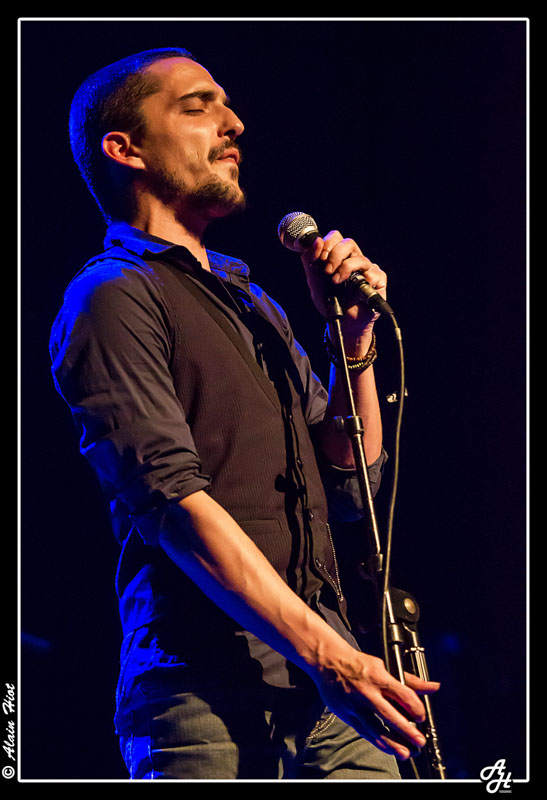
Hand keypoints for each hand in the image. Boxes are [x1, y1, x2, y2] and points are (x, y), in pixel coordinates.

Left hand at [300, 231, 387, 339]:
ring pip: (360, 258)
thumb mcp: (314, 281)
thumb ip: (310, 261)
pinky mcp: (378, 280)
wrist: (341, 322)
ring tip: (336, 281)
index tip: (320, 258)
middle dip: (335, 255)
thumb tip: (315, 240)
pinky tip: (356, 289)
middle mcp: (354, 259)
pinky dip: (365, 279)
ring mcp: (367, 269)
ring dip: (346, 268)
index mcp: (339, 256)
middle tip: (327, 271)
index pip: (336, 237)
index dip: (327, 243)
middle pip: (349, 243)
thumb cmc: (330, 301)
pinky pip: (374, 273)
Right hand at [311, 649, 439, 759]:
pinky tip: (387, 747)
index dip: (415, 708)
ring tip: (405, 753)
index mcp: (379, 677)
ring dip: (391, 742)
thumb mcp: (385, 666)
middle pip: (389, 715)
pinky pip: (363, 731)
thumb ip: (410, 680)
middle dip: (406, 730)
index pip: (402, 694)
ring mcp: (355, 705)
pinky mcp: (346, 714)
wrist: (329, 661)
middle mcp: (367, 692)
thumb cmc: (358, 663)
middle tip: (419, 741)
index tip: (421, 717)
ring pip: (375, 728)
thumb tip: (433, 687)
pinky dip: (376, 741)